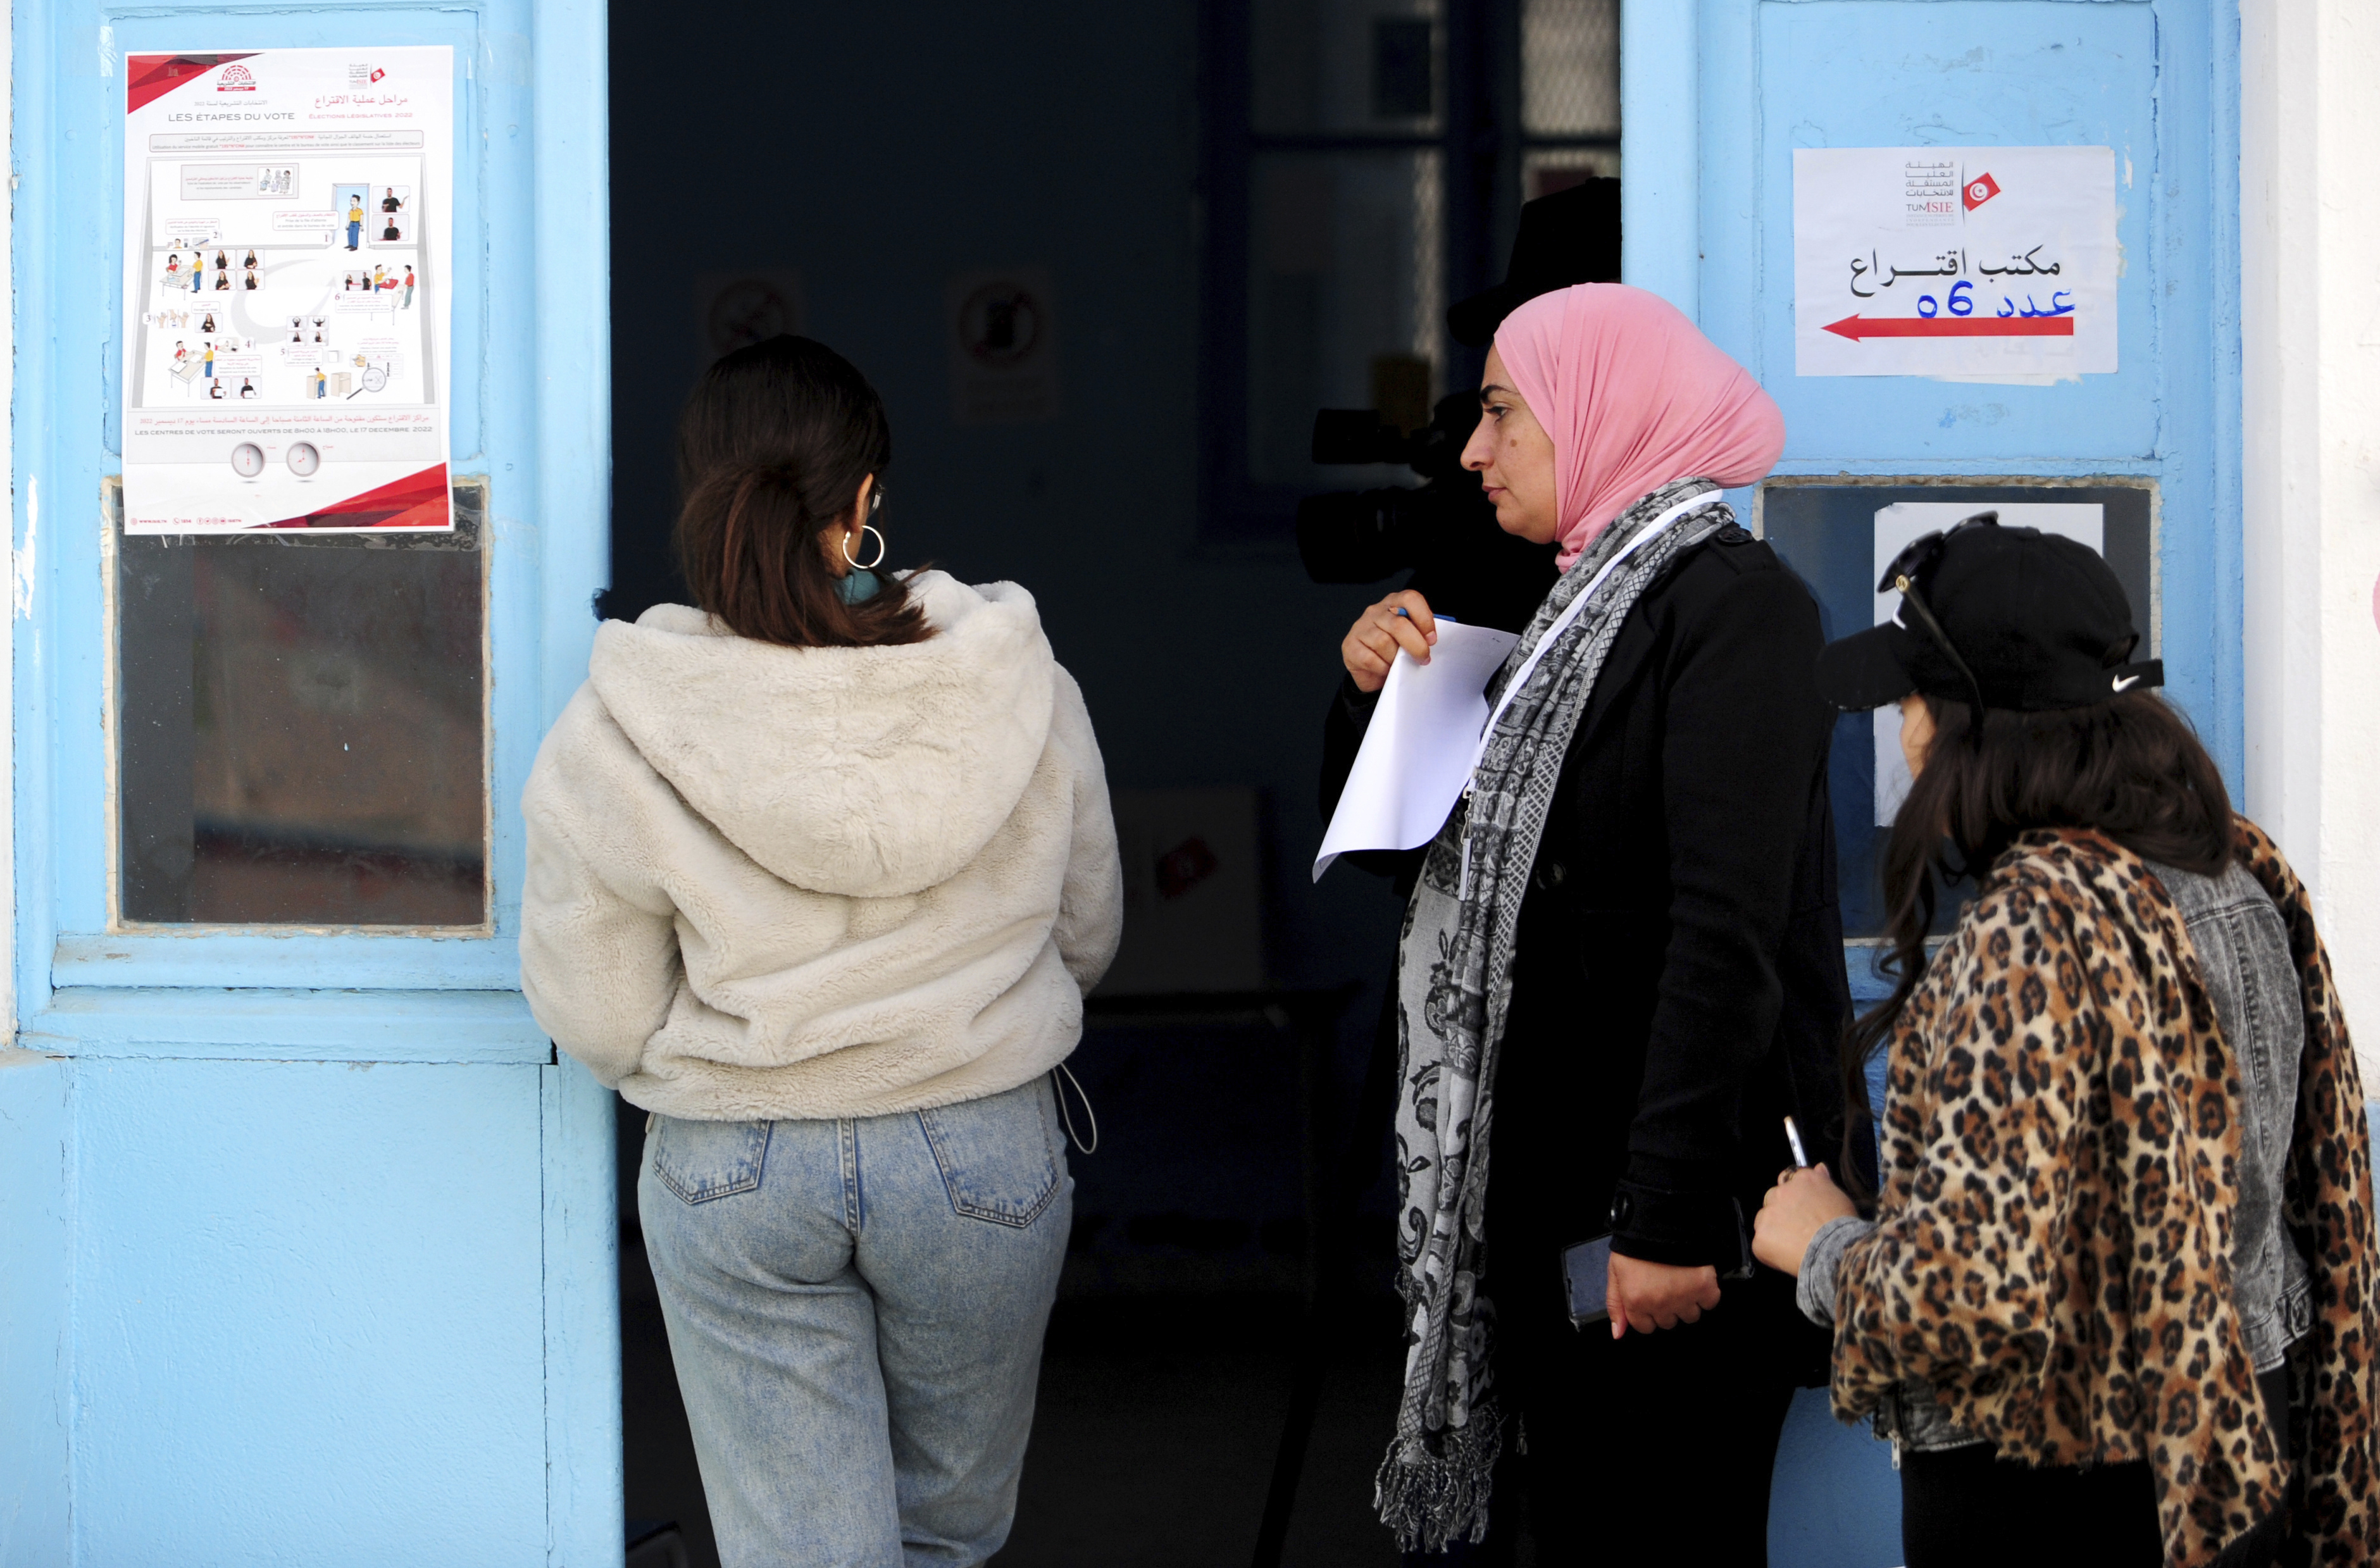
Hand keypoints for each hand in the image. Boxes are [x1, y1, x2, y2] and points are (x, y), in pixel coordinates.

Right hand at [1340, 591, 1438, 693]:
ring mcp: (1360, 627)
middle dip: (1416, 645)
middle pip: (1399, 624)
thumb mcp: (1410, 637)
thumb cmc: (1394, 650)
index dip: (1424, 618)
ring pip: (1384, 642)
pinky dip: (1382, 668)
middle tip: (1423, 658)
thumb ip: (1420, 632)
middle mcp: (1375, 611)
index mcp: (1394, 603)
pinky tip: (1385, 669)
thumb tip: (1431, 641)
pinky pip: (1370, 659)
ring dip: (1396, 659)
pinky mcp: (1350, 646)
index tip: (1432, 639)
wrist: (1371, 671)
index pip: (1410, 599)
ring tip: (1398, 664)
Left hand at [1606, 1252, 1720, 1339]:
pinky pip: (1710, 1303)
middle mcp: (1660, 1304)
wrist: (1662, 1220)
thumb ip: (1615, 1304)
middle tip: (1665, 1286)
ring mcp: (1684, 1297)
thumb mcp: (1615, 1271)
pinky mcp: (1705, 1287)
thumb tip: (1619, 1333)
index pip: (1645, 1327)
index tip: (1650, 1298)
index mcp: (1636, 1301)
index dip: (1647, 1313)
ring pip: (1690, 1316)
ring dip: (1687, 1303)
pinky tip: (1696, 1279)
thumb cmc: (1636, 1244)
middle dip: (1666, 1308)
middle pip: (1668, 1322)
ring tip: (1681, 1281)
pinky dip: (1706, 1294)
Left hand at [1752, 1163, 1857, 1277]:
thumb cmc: (1841, 1227)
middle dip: (1781, 1210)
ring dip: (1773, 1229)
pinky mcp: (1761, 1236)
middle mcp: (1781, 1192)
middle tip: (1798, 1228)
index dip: (1794, 1195)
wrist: (1835, 1251)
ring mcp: (1768, 1214)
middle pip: (1773, 1198)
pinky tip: (1787, 1255)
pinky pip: (1761, 1243)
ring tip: (1794, 1244)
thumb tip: (1819, 1167)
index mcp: (1802, 1180)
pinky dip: (1770, 1250)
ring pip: (1764, 1219)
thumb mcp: (1838, 1197)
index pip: (1789, 1179)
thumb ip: (1823, 1181)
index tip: (1800, 1206)